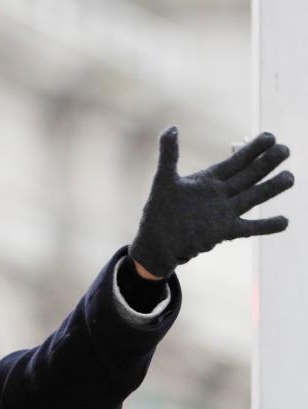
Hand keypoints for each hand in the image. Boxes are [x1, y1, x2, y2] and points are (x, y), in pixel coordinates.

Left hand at [129, 126, 293, 277]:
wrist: (157, 241)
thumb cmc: (160, 211)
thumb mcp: (164, 180)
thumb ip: (169, 154)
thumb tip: (172, 127)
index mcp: (209, 180)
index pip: (235, 161)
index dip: (252, 149)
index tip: (270, 136)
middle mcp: (221, 194)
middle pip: (249, 176)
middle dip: (267, 163)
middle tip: (286, 149)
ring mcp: (225, 212)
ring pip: (254, 197)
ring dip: (272, 188)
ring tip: (290, 178)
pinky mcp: (225, 231)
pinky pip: (250, 227)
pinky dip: (267, 225)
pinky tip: (285, 221)